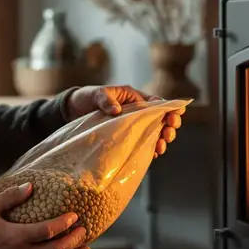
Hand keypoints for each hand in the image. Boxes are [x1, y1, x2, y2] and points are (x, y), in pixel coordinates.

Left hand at [66, 85, 184, 156]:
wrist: (72, 112)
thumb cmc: (87, 98)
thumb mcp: (96, 94)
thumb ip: (106, 99)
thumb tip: (117, 110)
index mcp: (134, 98)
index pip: (157, 103)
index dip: (169, 108)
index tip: (176, 115)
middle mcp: (137, 113)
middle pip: (160, 120)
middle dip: (169, 126)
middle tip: (169, 133)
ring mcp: (133, 127)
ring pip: (154, 133)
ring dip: (162, 140)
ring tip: (162, 145)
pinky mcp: (126, 139)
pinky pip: (142, 144)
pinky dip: (150, 149)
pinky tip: (154, 154)